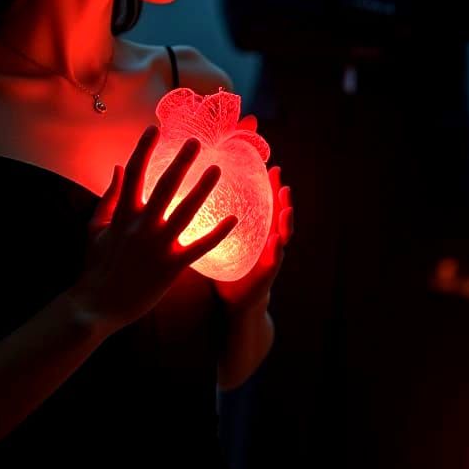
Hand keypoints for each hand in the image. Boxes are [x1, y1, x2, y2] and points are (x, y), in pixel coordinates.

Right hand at [75, 125, 238, 331]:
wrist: (96, 306)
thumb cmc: (95, 267)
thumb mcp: (96, 228)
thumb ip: (109, 197)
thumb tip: (119, 167)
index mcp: (123, 214)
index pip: (135, 173)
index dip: (145, 148)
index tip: (155, 128)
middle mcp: (142, 225)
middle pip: (166, 185)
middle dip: (182, 160)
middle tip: (196, 141)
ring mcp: (158, 245)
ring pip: (187, 210)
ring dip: (203, 188)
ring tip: (217, 169)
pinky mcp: (171, 266)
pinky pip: (200, 246)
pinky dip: (218, 233)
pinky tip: (235, 219)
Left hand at [213, 164, 293, 314]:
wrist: (236, 304)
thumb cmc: (226, 271)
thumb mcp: (218, 244)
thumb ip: (208, 226)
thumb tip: (182, 202)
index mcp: (255, 229)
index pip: (263, 202)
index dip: (266, 184)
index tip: (267, 164)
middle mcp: (266, 238)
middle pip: (277, 211)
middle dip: (281, 194)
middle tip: (280, 176)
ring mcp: (271, 255)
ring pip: (283, 233)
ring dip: (286, 219)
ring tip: (286, 207)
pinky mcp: (268, 274)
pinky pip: (274, 259)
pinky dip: (277, 249)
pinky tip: (277, 240)